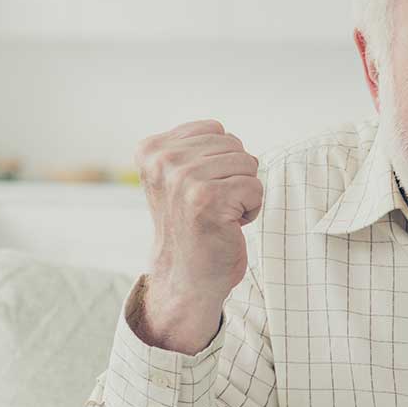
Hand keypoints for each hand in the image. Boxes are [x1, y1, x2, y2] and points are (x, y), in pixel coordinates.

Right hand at [134, 120, 262, 352]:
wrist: (185, 277)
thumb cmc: (191, 225)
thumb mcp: (178, 177)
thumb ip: (194, 148)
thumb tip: (230, 137)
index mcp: (151, 149)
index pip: (216, 130)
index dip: (219, 161)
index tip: (199, 189)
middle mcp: (163, 160)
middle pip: (234, 145)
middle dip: (234, 176)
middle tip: (211, 206)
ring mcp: (183, 179)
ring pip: (248, 164)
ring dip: (243, 193)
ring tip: (219, 215)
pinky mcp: (207, 199)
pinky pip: (255, 187)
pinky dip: (251, 210)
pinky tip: (228, 226)